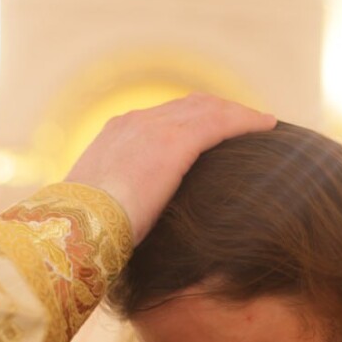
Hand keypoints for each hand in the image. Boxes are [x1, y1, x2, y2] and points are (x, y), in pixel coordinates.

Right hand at [65, 93, 275, 242]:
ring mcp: (155, 128)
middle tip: (247, 123)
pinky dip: (245, 122)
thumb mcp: (103, 213)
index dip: (192, 122)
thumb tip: (136, 232)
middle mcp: (135, 123)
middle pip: (189, 106)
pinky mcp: (175, 142)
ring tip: (263, 123)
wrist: (73, 227)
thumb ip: (122, 209)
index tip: (213, 133)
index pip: (162, 120)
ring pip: (209, 109)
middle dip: (219, 112)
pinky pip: (220, 123)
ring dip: (239, 115)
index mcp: (116, 137)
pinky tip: (268, 127)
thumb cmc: (84, 234)